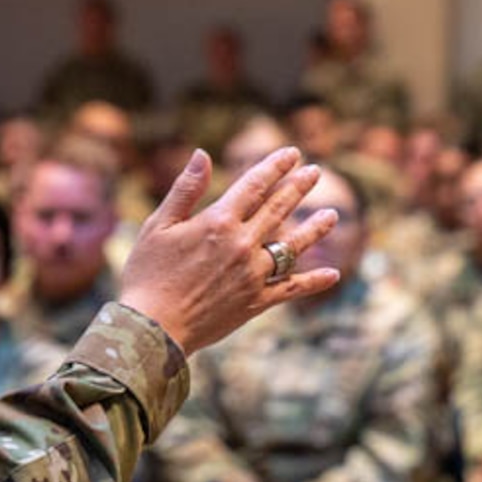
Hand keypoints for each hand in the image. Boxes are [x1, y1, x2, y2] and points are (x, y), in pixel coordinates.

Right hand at [118, 148, 339, 354]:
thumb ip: (185, 189)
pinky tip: (334, 274)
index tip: (292, 153)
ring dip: (315, 229)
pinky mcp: (257, 302)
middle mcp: (242, 245)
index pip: (255, 184)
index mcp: (218, 221)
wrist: (152, 328)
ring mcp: (254, 275)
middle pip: (279, 209)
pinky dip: (314, 282)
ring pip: (293, 246)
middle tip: (315, 171)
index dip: (275, 166)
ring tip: (332, 214)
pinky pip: (292, 289)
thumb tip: (202, 153)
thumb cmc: (147, 274)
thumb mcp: (158, 225)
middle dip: (299, 187)